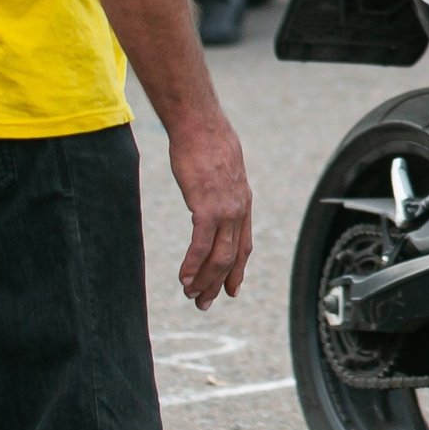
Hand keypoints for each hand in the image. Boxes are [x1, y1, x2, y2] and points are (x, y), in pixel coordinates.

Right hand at [168, 113, 252, 309]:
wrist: (200, 126)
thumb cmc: (206, 144)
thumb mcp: (222, 171)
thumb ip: (221, 190)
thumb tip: (213, 195)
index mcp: (243, 204)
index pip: (245, 246)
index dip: (238, 271)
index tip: (232, 291)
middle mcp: (239, 211)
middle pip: (232, 258)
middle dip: (218, 284)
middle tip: (202, 303)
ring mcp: (225, 210)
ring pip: (218, 257)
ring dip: (203, 280)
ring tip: (190, 295)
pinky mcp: (206, 206)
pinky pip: (201, 244)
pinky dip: (193, 264)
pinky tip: (184, 278)